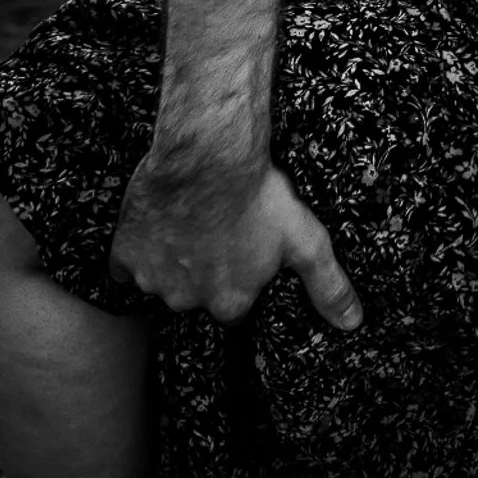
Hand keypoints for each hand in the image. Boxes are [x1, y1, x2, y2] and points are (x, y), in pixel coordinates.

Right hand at [110, 154, 362, 329]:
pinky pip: (125, 261)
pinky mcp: (124, 253)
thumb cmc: (260, 195)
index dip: (239, 271)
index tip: (242, 243)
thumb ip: (328, 286)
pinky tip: (156, 220)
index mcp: (230, 303)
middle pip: (196, 290)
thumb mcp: (306, 241)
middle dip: (204, 265)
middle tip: (218, 226)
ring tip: (192, 216)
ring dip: (173, 254)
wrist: (209, 155)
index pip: (233, 301)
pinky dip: (136, 247)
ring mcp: (153, 278)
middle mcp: (188, 300)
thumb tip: (354, 322)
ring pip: (162, 277)